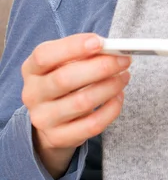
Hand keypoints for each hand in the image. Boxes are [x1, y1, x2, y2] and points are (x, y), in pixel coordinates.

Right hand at [21, 33, 130, 178]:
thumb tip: (111, 48)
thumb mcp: (65, 62)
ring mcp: (43, 119)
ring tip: (124, 76)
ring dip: (110, 87)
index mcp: (31, 69)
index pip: (44, 55)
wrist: (52, 119)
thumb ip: (84, 53)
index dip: (73, 47)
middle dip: (101, 67)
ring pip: (81, 103)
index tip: (100, 42)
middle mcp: (32, 94)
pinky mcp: (59, 137)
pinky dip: (111, 109)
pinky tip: (119, 96)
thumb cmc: (65, 80)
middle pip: (64, 80)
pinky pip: (91, 125)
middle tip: (124, 60)